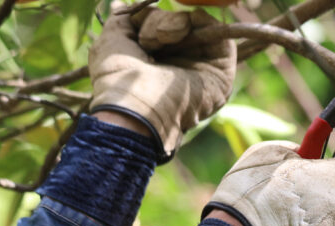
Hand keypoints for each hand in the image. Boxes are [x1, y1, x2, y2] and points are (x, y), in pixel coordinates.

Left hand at [89, 8, 235, 162]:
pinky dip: (198, 22)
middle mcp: (183, 67)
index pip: (163, 26)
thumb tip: (124, 6)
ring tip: (158, 41)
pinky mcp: (222, 72)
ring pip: (198, 27)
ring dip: (174, 23)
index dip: (151, 20)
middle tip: (146, 42)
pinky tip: (178, 34)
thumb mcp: (112, 40)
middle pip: (181, 24)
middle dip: (160, 22)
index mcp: (158, 64)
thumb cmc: (117, 80)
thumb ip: (125, 19)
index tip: (136, 30)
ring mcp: (204, 70)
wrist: (134, 106)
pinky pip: (220, 33)